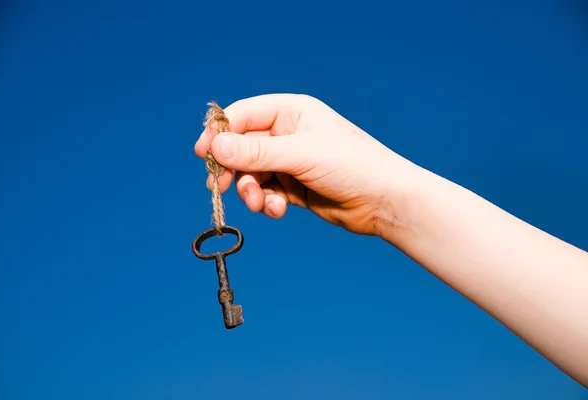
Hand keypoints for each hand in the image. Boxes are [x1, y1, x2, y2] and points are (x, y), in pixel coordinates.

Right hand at [194, 93, 415, 236]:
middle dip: (233, 168)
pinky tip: (277, 210)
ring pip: (252, 174)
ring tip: (259, 203)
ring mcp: (290, 162)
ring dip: (250, 190)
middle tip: (220, 185)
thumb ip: (258, 152)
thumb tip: (217, 146)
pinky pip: (266, 192)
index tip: (204, 153)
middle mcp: (288, 134)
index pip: (244, 115)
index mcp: (291, 112)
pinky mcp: (293, 187)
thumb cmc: (353, 165)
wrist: (384, 200)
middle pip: (243, 148)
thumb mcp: (302, 154)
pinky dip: (266, 202)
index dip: (221, 133)